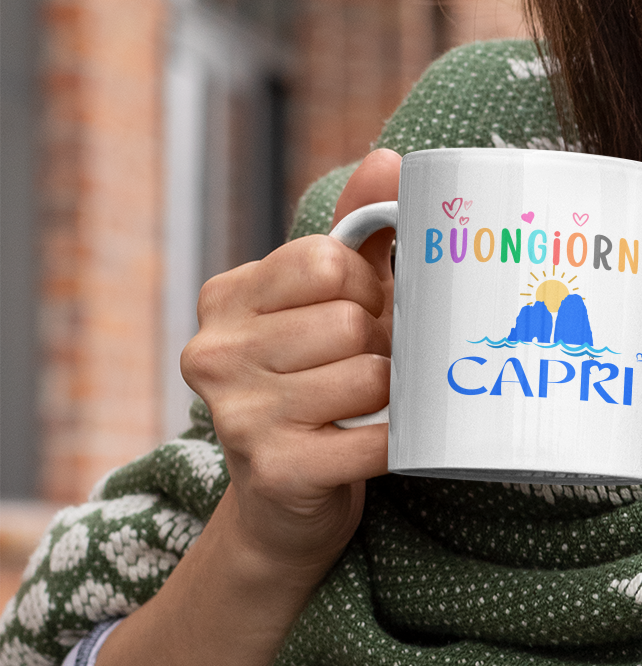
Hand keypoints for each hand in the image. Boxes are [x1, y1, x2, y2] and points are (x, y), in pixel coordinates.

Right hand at [179, 148, 401, 593]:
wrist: (286, 505)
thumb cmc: (317, 384)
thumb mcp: (329, 302)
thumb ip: (357, 230)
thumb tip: (390, 159)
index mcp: (227, 298)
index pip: (329, 261)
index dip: (366, 287)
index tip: (360, 313)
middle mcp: (216, 352)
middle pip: (351, 321)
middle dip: (382, 345)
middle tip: (369, 369)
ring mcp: (239, 415)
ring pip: (370, 375)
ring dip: (392, 394)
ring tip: (369, 405)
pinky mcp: (276, 471)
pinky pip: (376, 439)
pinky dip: (400, 441)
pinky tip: (384, 441)